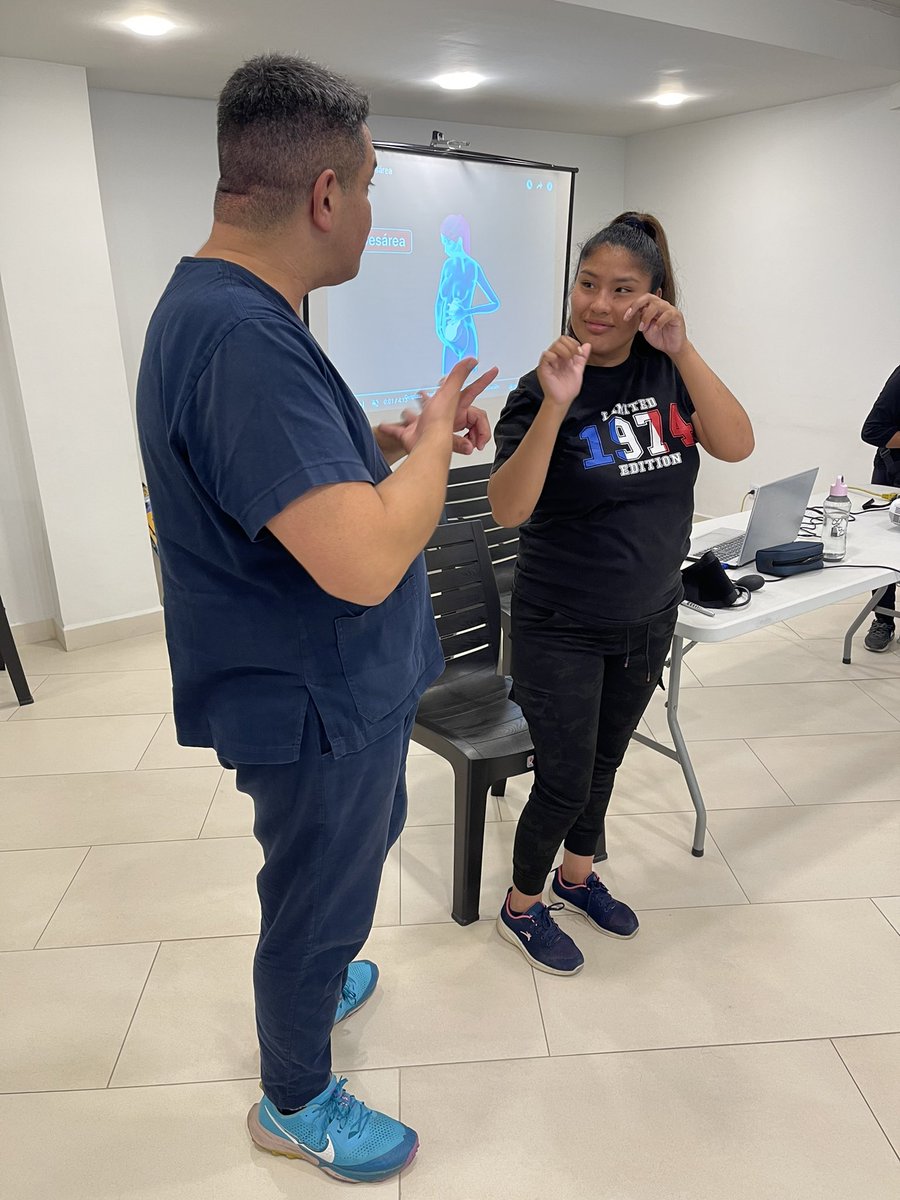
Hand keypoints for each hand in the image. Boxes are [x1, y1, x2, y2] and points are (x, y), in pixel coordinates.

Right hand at [376, 358, 496, 458]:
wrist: (425, 445)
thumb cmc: (438, 423)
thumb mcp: (450, 393)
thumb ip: (460, 376)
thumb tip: (472, 360)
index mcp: (455, 404)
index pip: (473, 389)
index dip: (483, 379)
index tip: (492, 371)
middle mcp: (443, 415)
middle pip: (443, 406)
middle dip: (438, 397)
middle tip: (436, 389)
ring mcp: (427, 425)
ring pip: (420, 416)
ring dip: (413, 412)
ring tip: (410, 406)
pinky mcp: (412, 434)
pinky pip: (400, 430)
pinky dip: (391, 429)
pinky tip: (384, 426)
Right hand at [537, 336, 590, 410]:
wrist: (562, 400)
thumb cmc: (567, 389)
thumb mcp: (578, 370)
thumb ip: (582, 358)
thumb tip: (587, 346)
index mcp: (563, 357)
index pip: (566, 340)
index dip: (573, 342)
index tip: (579, 352)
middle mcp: (555, 358)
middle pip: (560, 340)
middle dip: (570, 346)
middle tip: (574, 355)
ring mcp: (549, 362)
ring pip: (555, 345)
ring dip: (564, 350)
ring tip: (568, 360)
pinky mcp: (544, 368)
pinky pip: (546, 355)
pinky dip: (553, 356)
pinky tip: (559, 363)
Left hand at [624, 295, 687, 356]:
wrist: (671, 347)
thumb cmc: (659, 337)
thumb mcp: (645, 328)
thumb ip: (640, 319)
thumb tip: (633, 312)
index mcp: (653, 307)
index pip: (642, 300)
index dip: (632, 306)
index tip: (625, 317)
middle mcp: (661, 305)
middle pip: (649, 297)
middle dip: (637, 305)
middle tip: (629, 316)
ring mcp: (670, 309)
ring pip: (657, 305)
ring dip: (647, 316)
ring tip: (642, 328)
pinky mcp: (677, 316)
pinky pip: (668, 314)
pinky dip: (659, 322)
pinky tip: (655, 329)